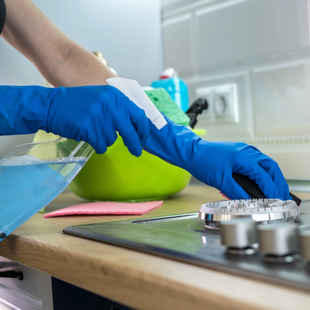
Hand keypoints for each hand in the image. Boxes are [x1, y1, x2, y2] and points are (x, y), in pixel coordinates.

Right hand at [0, 85, 149, 155]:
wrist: (51, 105)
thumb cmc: (76, 103)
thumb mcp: (101, 98)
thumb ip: (117, 109)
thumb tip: (134, 126)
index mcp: (116, 96)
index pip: (138, 115)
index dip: (143, 129)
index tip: (144, 137)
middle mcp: (111, 105)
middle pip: (130, 132)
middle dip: (134, 144)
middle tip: (137, 152)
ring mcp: (100, 117)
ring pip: (112, 140)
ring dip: (104, 139)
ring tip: (91, 129)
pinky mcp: (90, 129)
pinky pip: (101, 145)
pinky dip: (96, 144)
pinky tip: (87, 135)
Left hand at [142, 116, 290, 199]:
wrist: (191, 152)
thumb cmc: (203, 162)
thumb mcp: (221, 181)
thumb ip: (237, 192)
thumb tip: (249, 201)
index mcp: (244, 157)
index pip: (264, 176)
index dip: (271, 190)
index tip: (277, 201)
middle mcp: (247, 151)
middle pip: (270, 167)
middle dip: (278, 182)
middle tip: (283, 195)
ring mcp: (243, 150)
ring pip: (264, 163)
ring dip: (271, 176)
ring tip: (275, 190)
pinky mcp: (238, 152)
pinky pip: (256, 162)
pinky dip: (262, 172)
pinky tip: (261, 180)